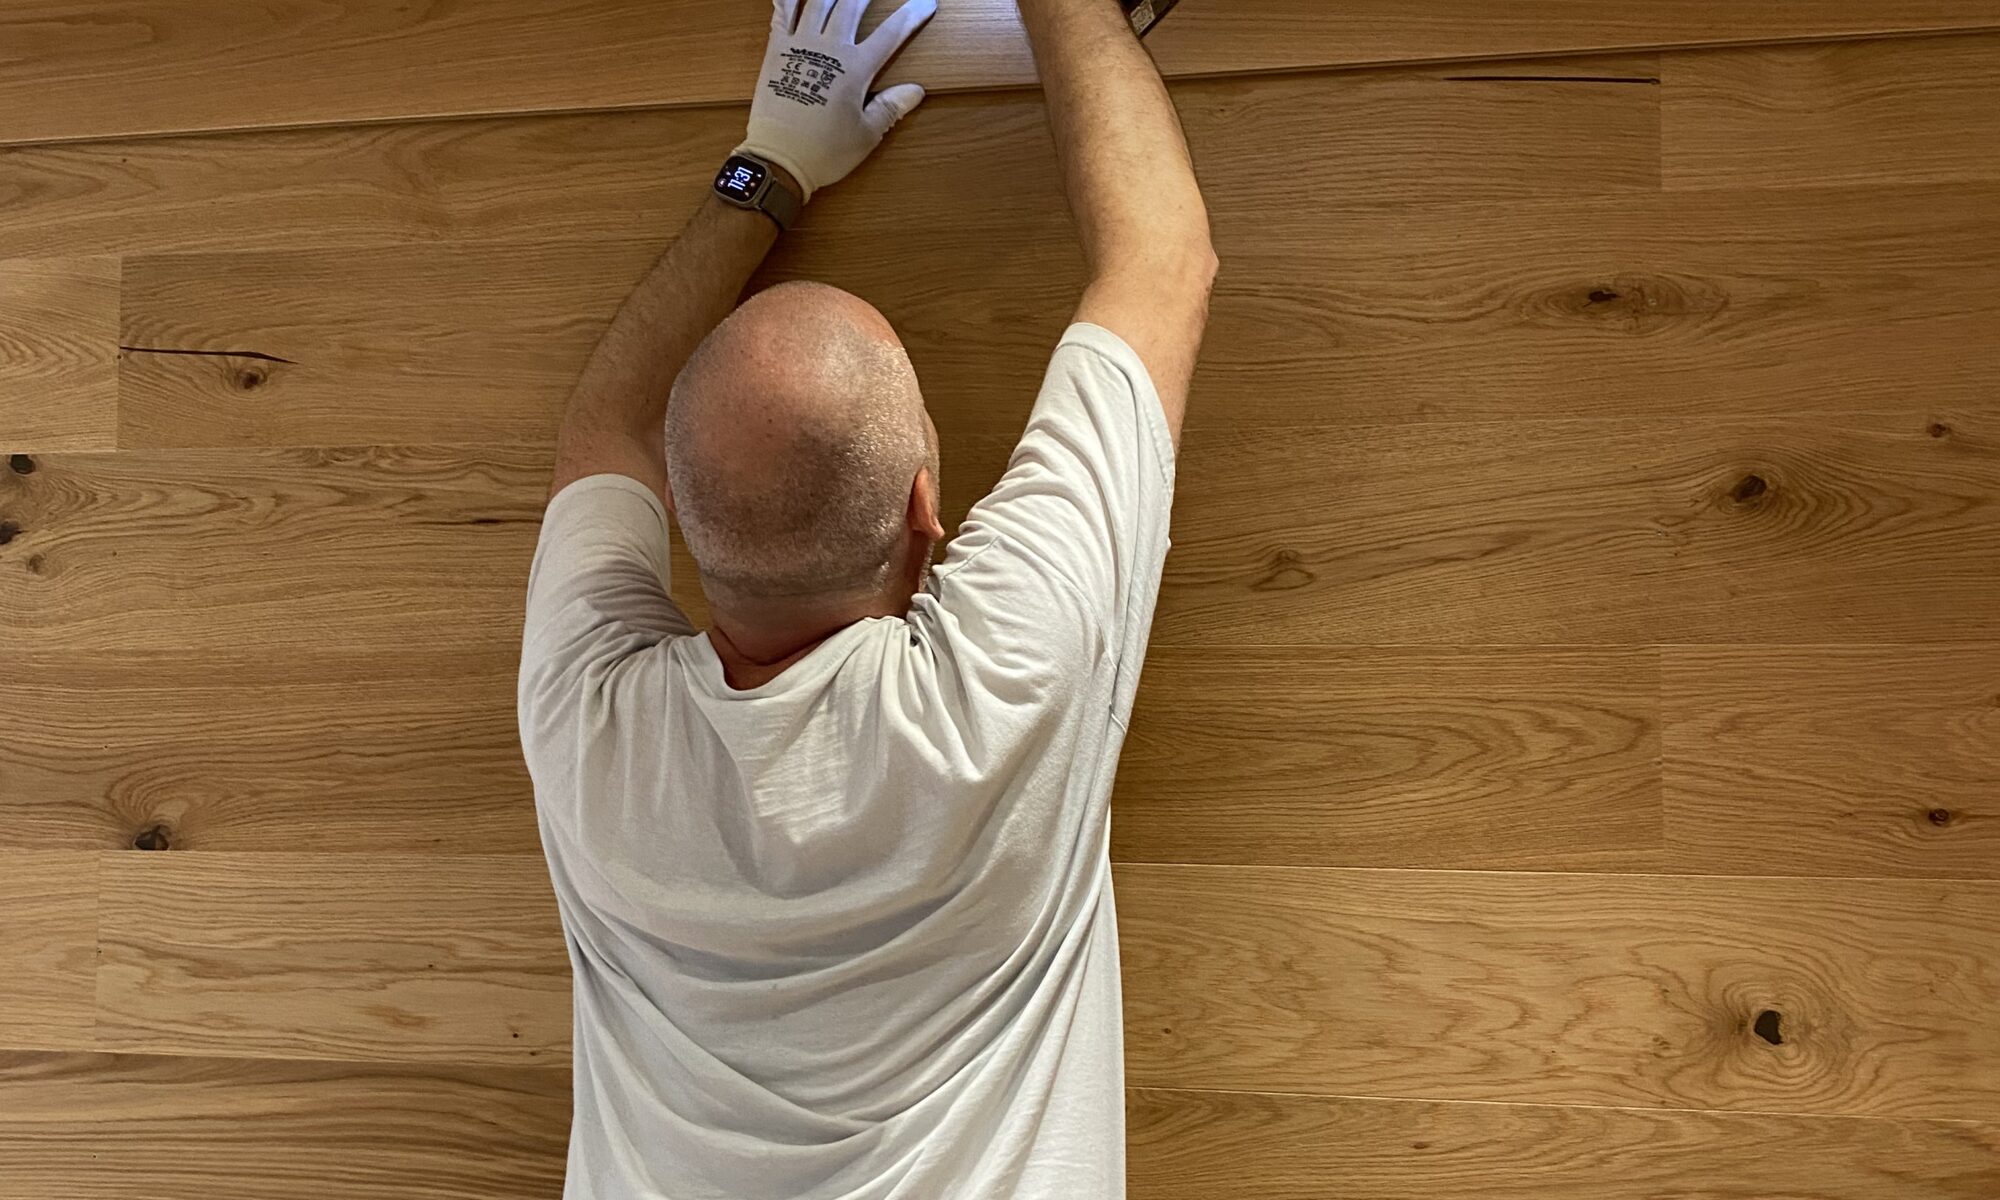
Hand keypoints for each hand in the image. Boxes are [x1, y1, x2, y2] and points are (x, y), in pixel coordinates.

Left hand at [737, 0, 938, 200]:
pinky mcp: (776, 50)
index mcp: (856, 69)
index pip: (891, 33)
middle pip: (851, 6)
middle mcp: (829, 49)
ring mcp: (800, 45)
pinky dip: (788, 0)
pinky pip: (782, 14)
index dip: (910, 15)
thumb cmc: (825, 151)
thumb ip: (890, 107)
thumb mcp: (866, 135)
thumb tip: (916, 91)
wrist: (777, 159)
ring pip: (817, 3)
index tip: (925, 3)